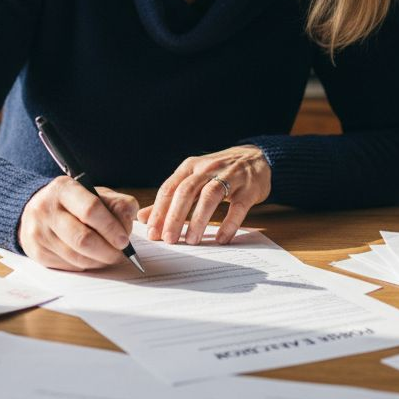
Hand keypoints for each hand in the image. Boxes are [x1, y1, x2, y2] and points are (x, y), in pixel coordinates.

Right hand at [18, 176, 138, 270]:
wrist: (39, 210)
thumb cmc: (75, 203)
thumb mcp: (97, 194)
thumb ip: (118, 204)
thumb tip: (127, 222)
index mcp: (63, 189)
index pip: (91, 210)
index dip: (111, 228)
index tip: (124, 240)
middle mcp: (46, 209)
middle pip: (82, 239)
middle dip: (107, 251)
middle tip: (119, 253)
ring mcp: (39, 232)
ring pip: (76, 257)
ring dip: (99, 261)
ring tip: (108, 256)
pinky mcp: (37, 252)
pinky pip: (68, 266)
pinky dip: (85, 265)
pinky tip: (91, 257)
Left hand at [137, 145, 269, 245]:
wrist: (255, 158)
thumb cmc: (218, 172)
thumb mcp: (193, 179)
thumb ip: (170, 198)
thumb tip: (143, 217)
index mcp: (190, 167)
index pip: (169, 188)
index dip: (159, 211)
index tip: (152, 232)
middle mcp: (207, 168)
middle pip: (186, 191)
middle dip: (175, 216)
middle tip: (168, 239)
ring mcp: (229, 176)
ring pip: (210, 196)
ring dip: (198, 219)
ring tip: (191, 240)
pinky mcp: (248, 188)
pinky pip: (238, 206)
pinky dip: (229, 223)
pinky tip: (222, 239)